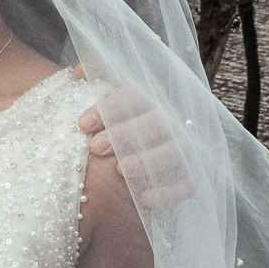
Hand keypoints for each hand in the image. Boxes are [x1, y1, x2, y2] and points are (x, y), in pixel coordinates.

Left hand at [74, 63, 193, 206]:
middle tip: (95, 147)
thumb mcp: (101, 97)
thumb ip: (94, 79)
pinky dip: (168, 192)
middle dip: (125, 134)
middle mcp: (171, 119)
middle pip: (157, 122)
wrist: (129, 156)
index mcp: (150, 97)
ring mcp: (182, 147)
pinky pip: (188, 184)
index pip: (135, 95)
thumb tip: (79, 68)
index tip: (81, 123)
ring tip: (118, 171)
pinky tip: (144, 199)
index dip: (109, 107)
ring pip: (176, 151)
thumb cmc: (110, 123)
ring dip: (148, 160)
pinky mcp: (188, 176)